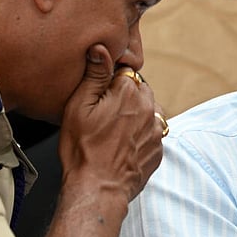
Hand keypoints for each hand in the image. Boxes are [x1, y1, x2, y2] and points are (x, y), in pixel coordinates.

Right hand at [57, 44, 163, 201]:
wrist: (98, 189)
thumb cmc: (83, 150)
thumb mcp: (78, 107)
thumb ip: (94, 75)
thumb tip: (102, 47)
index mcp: (129, 93)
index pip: (124, 73)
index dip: (109, 82)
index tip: (99, 96)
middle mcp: (148, 108)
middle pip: (139, 90)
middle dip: (124, 96)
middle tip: (103, 114)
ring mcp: (156, 130)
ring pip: (148, 111)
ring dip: (135, 115)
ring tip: (113, 130)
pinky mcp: (158, 149)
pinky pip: (152, 133)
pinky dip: (140, 135)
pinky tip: (122, 145)